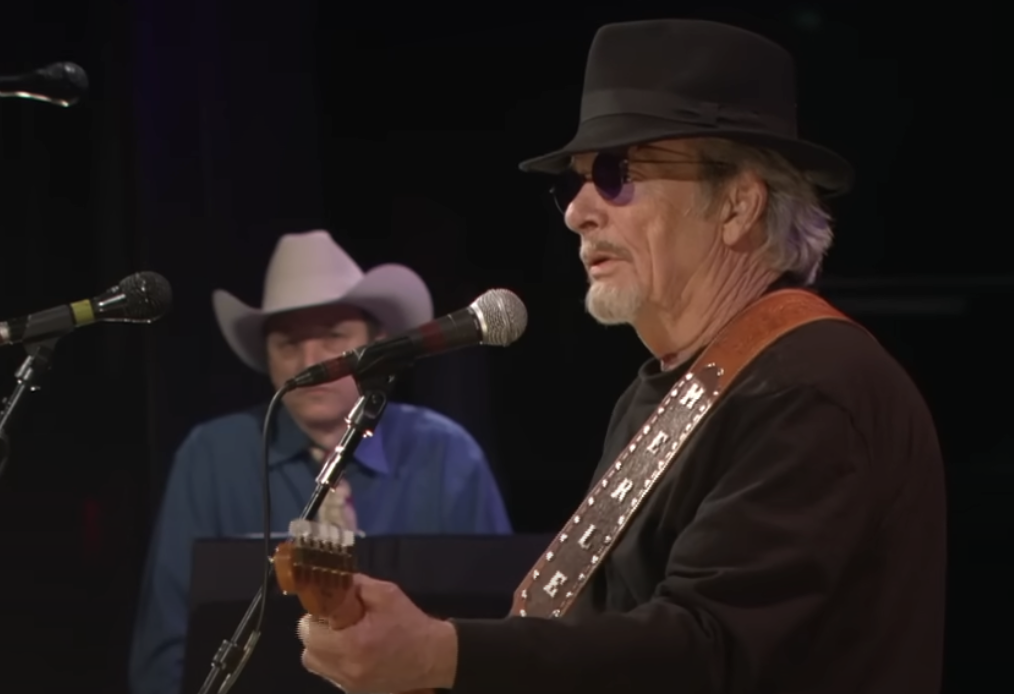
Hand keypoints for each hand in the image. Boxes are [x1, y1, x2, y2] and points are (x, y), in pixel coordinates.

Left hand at [298, 573, 457, 691]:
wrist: (433, 656)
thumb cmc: (409, 623)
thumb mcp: (386, 594)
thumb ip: (355, 585)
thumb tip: (332, 580)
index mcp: (353, 645)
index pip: (308, 633)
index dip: (315, 617)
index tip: (330, 610)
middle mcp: (347, 670)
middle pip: (308, 653)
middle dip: (316, 635)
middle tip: (336, 623)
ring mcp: (350, 685)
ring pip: (317, 666)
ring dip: (324, 649)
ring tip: (345, 637)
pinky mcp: (356, 692)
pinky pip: (332, 674)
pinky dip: (335, 661)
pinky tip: (355, 651)